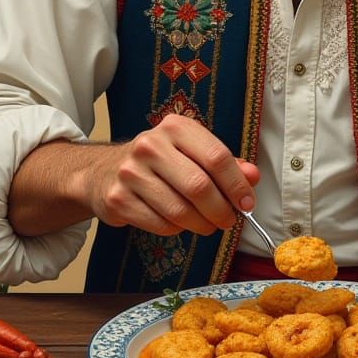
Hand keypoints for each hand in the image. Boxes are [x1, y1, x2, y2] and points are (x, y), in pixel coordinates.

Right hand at [82, 115, 258, 236]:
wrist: (105, 171)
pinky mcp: (118, 199)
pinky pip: (160, 225)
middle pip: (199, 186)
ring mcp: (131, 172)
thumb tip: (252, 177)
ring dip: (201, 224)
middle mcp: (150, 145)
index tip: (247, 204)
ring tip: (206, 224)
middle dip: (220, 210)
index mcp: (176, 127)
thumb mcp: (192, 152)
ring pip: (180, 211)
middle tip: (228, 220)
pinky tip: (178, 222)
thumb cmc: (161, 162)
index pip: (216, 157)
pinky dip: (177, 230)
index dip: (237, 185)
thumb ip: (226, 164)